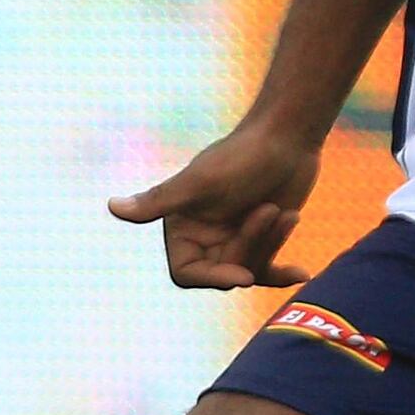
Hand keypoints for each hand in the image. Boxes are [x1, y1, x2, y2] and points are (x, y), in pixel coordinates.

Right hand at [110, 117, 322, 292]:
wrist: (287, 136)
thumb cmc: (243, 155)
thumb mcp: (201, 182)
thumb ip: (159, 201)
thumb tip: (112, 207)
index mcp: (180, 224)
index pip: (186, 273)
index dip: (213, 278)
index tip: (243, 275)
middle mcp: (202, 235)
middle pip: (225, 271)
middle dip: (251, 246)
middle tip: (268, 209)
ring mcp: (232, 238)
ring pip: (250, 268)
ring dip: (270, 243)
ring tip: (282, 210)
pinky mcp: (260, 237)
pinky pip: (268, 266)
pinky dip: (283, 270)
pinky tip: (302, 272)